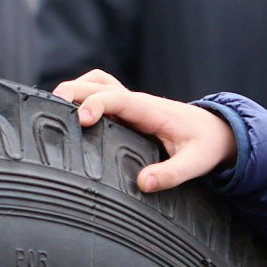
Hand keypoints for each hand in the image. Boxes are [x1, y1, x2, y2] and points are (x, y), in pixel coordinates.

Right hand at [53, 71, 233, 191]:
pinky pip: (99, 92)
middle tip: (49, 113)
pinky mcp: (127, 108)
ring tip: (51, 109)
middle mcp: (136, 101)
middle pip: (96, 83)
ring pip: (94, 82)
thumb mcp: (195, 163)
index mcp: (149, 109)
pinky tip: (68, 114)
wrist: (216, 131)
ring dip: (73, 90)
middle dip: (71, 93)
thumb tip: (144, 184)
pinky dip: (81, 95)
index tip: (82, 121)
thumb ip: (171, 174)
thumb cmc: (205, 145)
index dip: (96, 104)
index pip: (116, 96)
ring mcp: (130, 102)